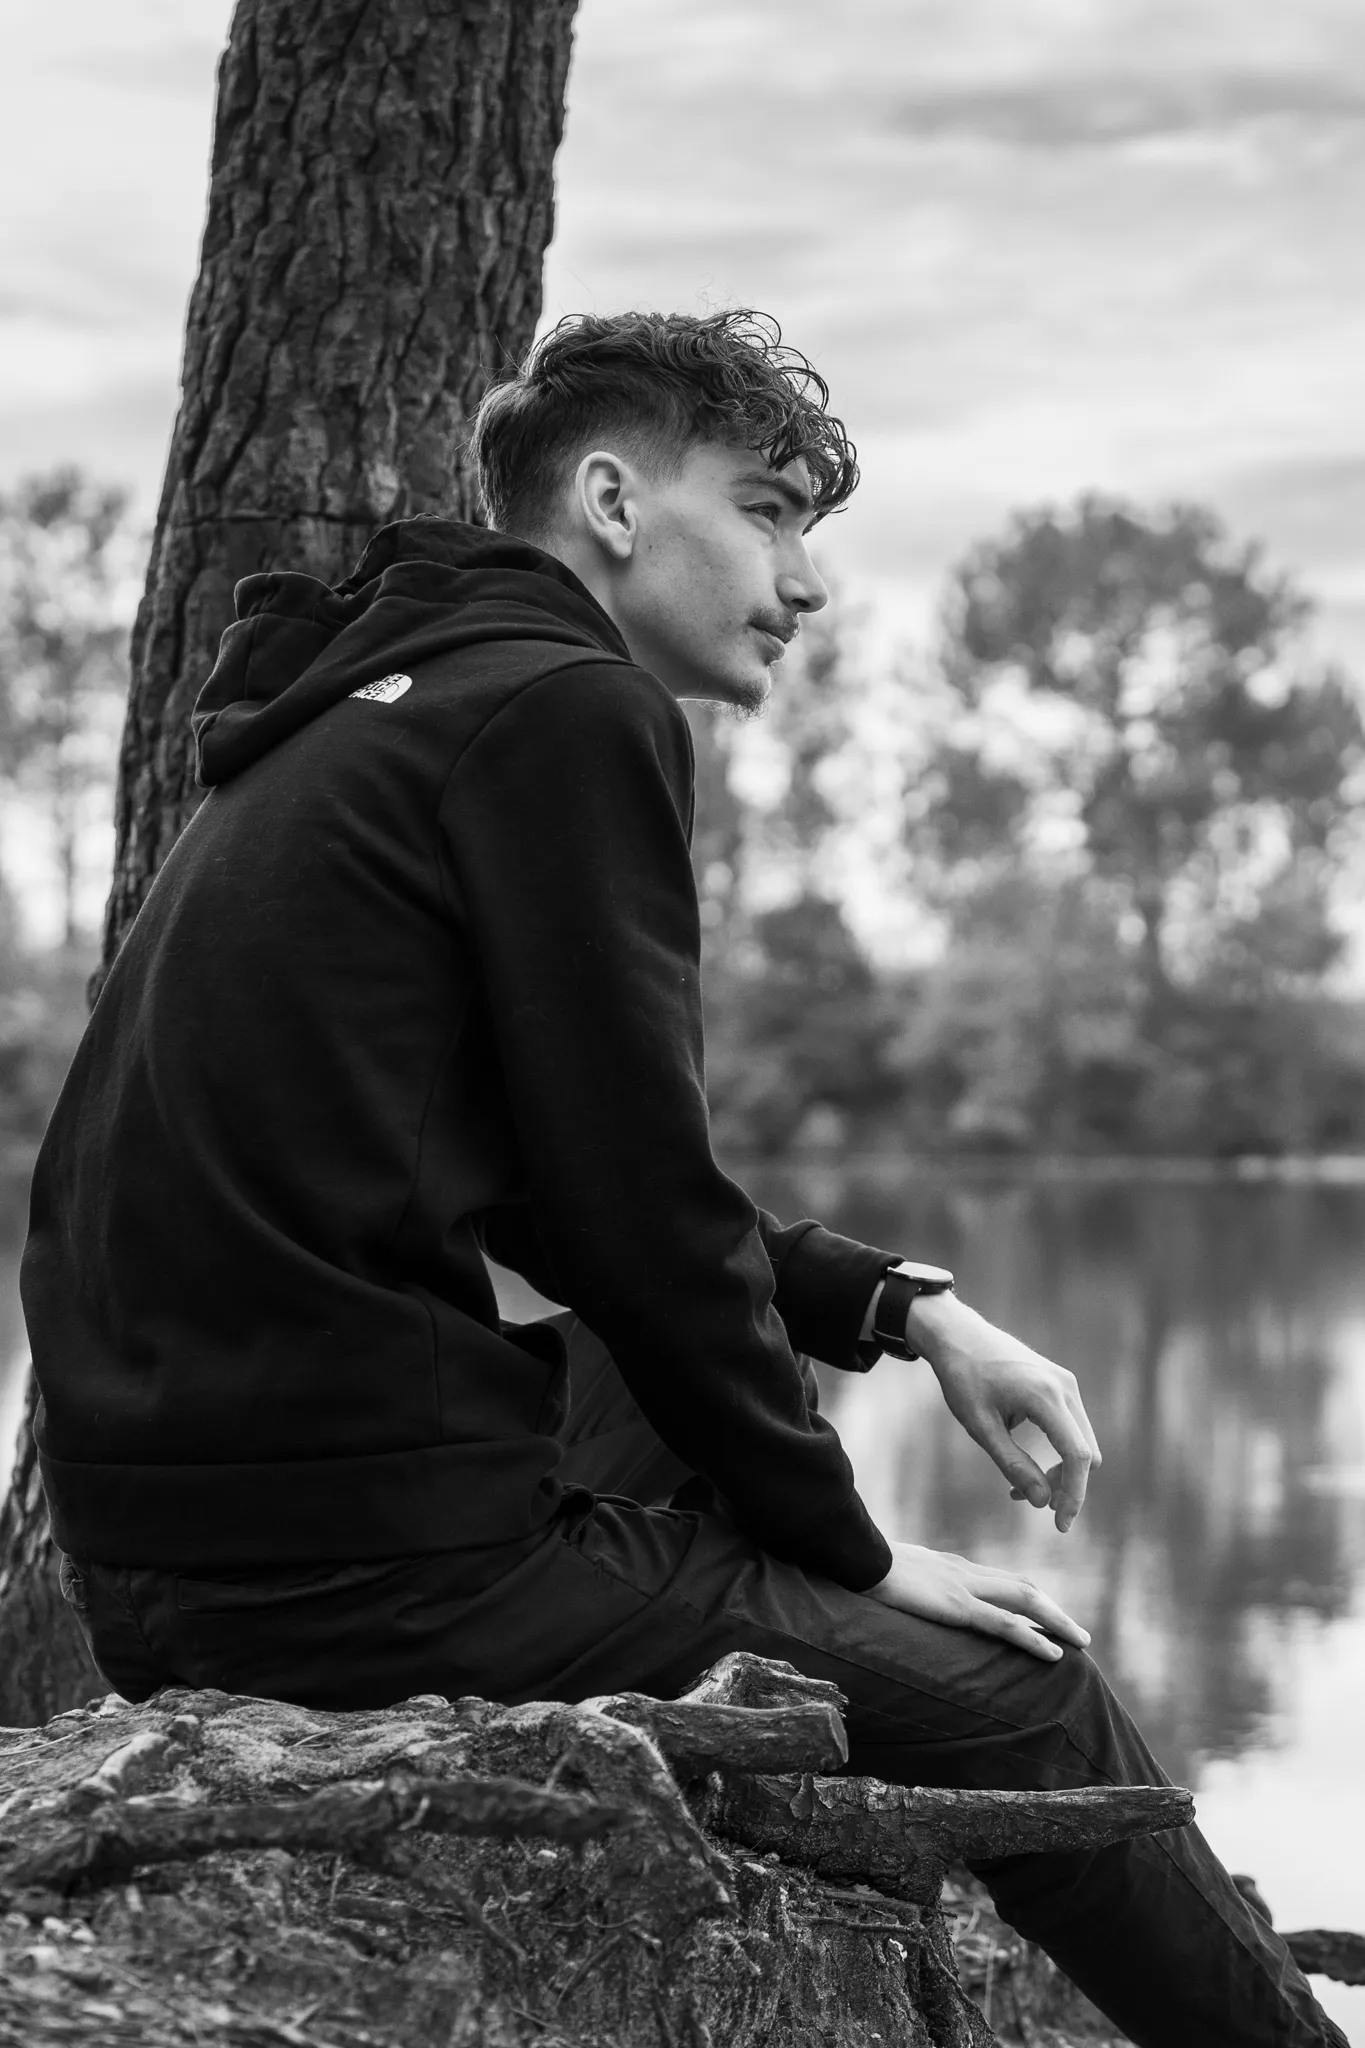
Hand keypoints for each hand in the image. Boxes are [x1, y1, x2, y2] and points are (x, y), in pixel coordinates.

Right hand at [866, 1540, 1089, 1661]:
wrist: (855, 1555)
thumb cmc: (864, 1564)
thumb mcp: (894, 1573)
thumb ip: (910, 1583)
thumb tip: (908, 1592)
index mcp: (951, 1567)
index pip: (1001, 1580)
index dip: (1029, 1598)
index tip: (1048, 1614)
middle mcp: (965, 1572)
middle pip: (1022, 1587)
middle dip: (1053, 1610)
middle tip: (1078, 1633)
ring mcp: (964, 1586)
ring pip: (1025, 1601)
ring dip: (1057, 1621)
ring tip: (1081, 1641)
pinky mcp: (957, 1606)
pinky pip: (1005, 1624)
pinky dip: (1034, 1638)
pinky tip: (1055, 1653)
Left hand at [905, 1292, 1100, 1532]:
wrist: (958, 1334)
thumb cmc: (964, 1378)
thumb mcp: (981, 1427)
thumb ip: (1013, 1464)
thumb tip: (1042, 1502)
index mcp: (1045, 1397)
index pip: (1077, 1456)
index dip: (1074, 1494)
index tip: (1060, 1524)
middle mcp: (1065, 1387)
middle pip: (1086, 1453)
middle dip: (1065, 1485)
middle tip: (1023, 1498)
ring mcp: (1066, 1383)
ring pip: (1081, 1442)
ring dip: (1060, 1470)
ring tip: (1019, 1484)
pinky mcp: (1061, 1383)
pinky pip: (1072, 1426)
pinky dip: (1058, 1450)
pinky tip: (1026, 1459)